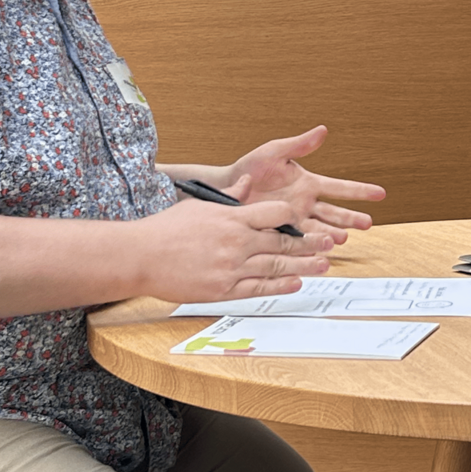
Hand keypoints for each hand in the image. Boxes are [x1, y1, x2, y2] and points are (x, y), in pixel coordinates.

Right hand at [140, 184, 336, 302]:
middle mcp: (236, 242)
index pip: (276, 213)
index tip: (304, 220)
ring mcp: (231, 267)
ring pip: (276, 266)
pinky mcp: (223, 289)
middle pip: (283, 241)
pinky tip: (296, 283)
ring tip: (324, 264)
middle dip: (310, 243)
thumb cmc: (166, 229)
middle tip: (330, 243)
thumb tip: (248, 182)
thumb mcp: (200, 204)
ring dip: (303, 265)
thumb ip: (230, 196)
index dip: (293, 217)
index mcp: (232, 217)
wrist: (141, 256)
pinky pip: (259, 288)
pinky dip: (280, 286)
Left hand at [223, 126, 384, 235]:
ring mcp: (293, 220)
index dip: (360, 191)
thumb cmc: (249, 168)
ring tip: (343, 238)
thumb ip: (300, 145)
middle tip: (368, 223)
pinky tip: (319, 252)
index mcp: (308, 184)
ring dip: (332, 234)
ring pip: (319, 229)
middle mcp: (305, 204)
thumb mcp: (275, 152)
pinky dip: (310, 247)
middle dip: (351, 218)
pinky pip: (298, 241)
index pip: (340, 188)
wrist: (225, 188)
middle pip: (335, 213)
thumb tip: (323, 130)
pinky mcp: (280, 232)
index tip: (380, 194)